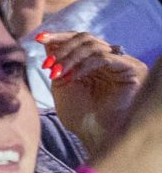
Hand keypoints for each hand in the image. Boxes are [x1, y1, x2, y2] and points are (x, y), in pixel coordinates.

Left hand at [42, 31, 147, 152]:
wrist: (93, 135)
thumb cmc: (79, 115)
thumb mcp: (62, 81)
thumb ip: (58, 60)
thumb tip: (46, 39)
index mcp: (96, 61)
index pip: (80, 39)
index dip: (59, 37)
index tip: (39, 39)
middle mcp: (112, 59)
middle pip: (86, 38)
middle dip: (62, 49)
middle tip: (48, 64)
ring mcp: (124, 63)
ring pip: (93, 46)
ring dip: (69, 58)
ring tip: (56, 73)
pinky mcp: (132, 69)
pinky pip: (104, 57)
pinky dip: (84, 65)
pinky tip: (72, 77)